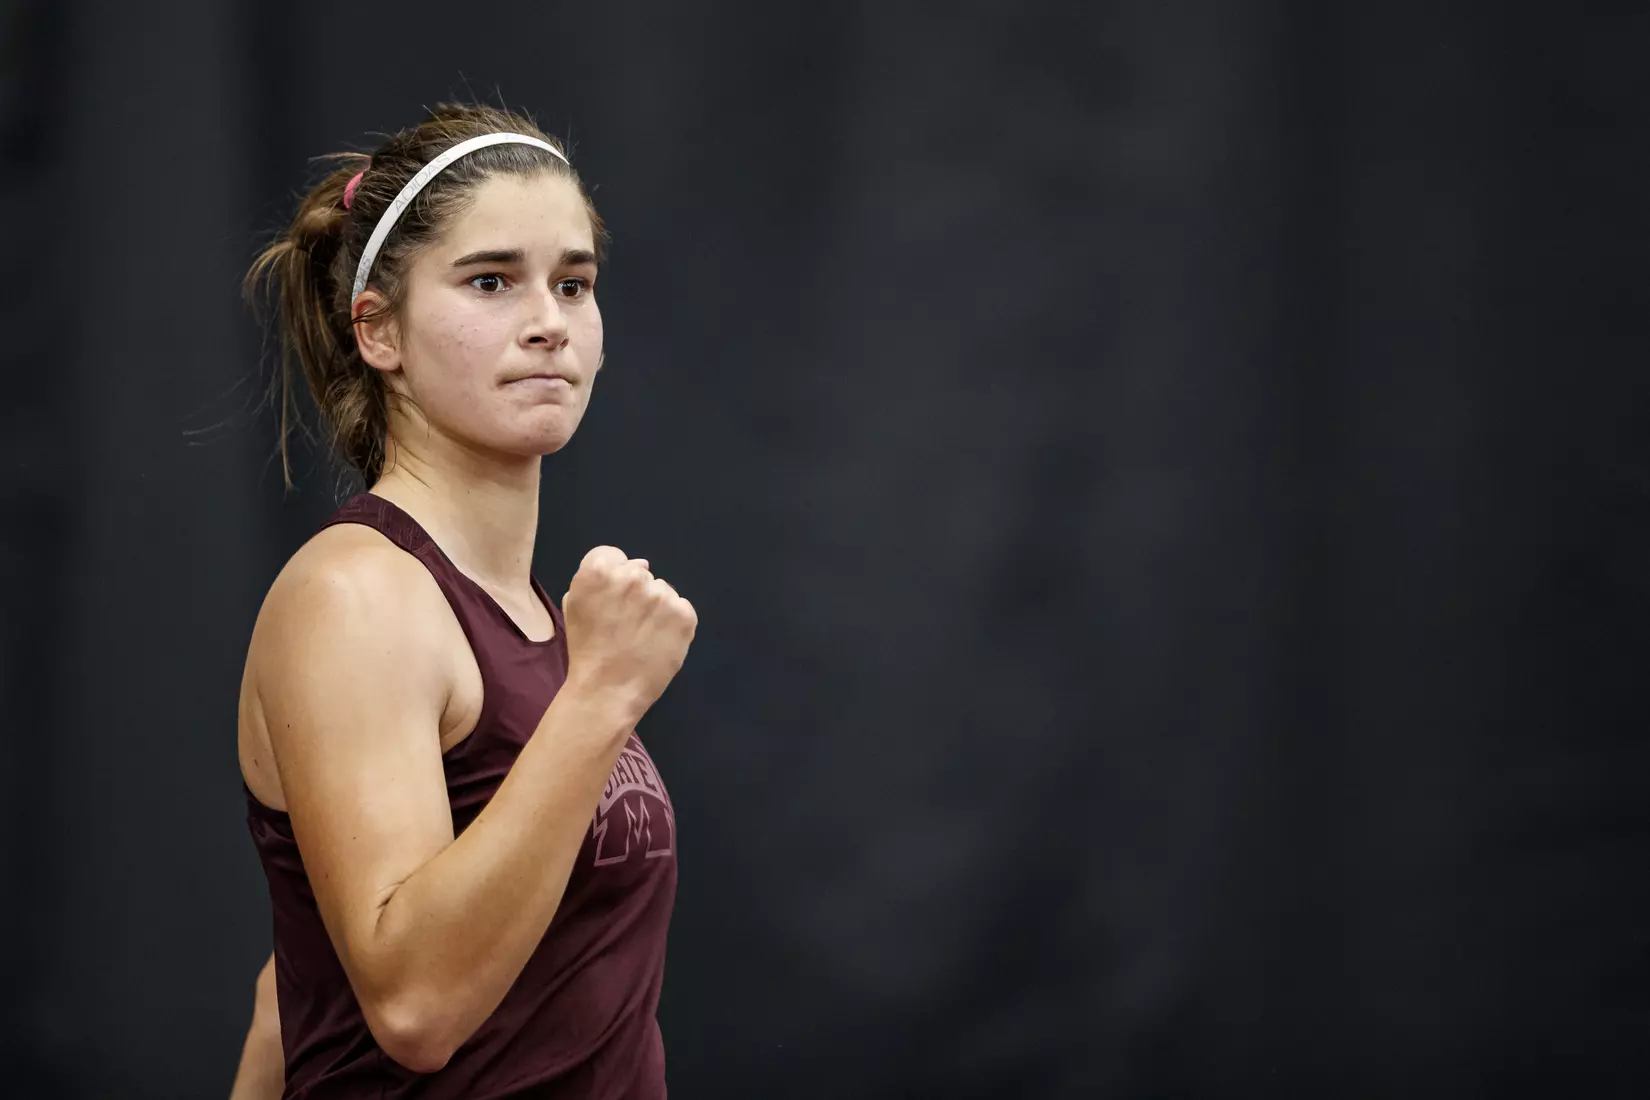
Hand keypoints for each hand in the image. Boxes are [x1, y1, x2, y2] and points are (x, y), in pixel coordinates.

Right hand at [561, 547, 696, 724]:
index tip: (610, 602)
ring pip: (662, 591)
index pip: (612, 556)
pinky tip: (657, 641)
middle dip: (635, 594)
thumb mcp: (575, 606)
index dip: (611, 579)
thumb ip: (597, 578)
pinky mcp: (684, 615)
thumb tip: (639, 564)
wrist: (607, 691)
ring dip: (656, 608)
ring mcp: (661, 595)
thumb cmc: (587, 650)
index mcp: (598, 571)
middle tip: (625, 624)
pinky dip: (673, 622)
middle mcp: (632, 577)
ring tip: (641, 636)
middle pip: (640, 573)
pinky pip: (681, 608)